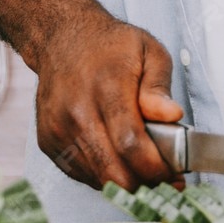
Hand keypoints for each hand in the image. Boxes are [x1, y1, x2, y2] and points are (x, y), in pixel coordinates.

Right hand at [32, 13, 183, 191]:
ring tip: (143, 166)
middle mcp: (77, 111)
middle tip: (164, 179)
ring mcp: (58, 129)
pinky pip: (80, 174)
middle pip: (112, 170)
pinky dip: (103, 174)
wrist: (61, 38)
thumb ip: (159, 87)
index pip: (130, 143)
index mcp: (107, 87)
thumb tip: (172, 116)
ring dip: (125, 182)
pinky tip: (117, 158)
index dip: (155, 168)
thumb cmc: (110, 45)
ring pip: (97, 178)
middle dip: (144, 184)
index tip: (175, 175)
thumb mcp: (149, 52)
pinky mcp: (48, 142)